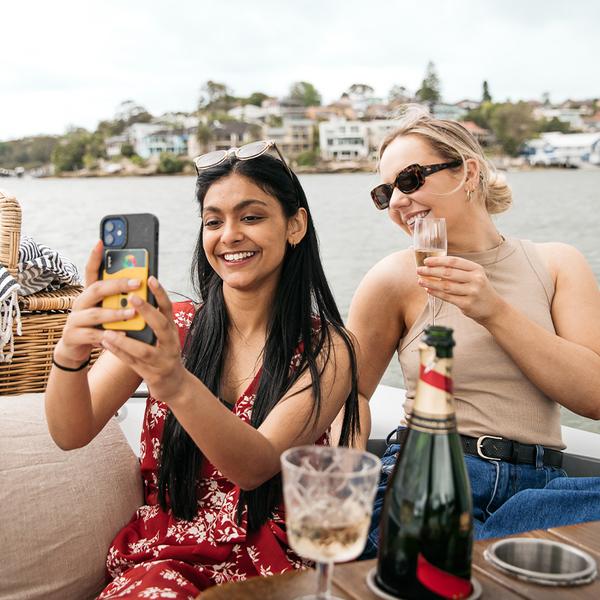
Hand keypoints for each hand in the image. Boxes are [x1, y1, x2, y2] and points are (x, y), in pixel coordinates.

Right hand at [55, 240, 140, 366]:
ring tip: (132, 313)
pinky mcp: (74, 336)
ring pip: (95, 313)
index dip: (95, 257)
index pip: (91, 271)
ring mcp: (75, 319)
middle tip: (138, 283)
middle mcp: (80, 302)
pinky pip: (93, 335)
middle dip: (118, 285)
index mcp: (90, 293)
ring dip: (116, 313)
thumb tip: (144, 282)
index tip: (101, 242)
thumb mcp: (108, 309)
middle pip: (97, 289)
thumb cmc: (99, 325)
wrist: (76, 349)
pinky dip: (109, 335)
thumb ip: (120, 298)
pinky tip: (123, 334)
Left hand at [99, 276, 187, 402]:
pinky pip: (133, 363)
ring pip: (145, 350)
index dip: (161, 294)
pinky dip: (119, 353)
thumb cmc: (164, 355)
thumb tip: (133, 299)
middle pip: (162, 326)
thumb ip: (152, 321)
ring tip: (108, 331)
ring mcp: (163, 360)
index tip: (150, 278)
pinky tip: (107, 345)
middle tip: (133, 299)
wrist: (175, 385)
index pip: (168, 309)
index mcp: (172, 331)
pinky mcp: (153, 374)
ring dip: (126, 341)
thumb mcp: (164, 337)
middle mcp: (171, 344)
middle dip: (148, 312)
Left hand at [417, 255, 504, 323]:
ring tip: (420, 280)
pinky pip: (447, 297)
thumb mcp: (474, 276)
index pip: (454, 262)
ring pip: (446, 286)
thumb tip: (433, 266)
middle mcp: (476, 279)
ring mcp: (472, 292)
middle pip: (448, 273)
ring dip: (430, 283)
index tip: (426, 261)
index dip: (438, 261)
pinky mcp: (467, 304)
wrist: (493, 308)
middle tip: (419, 270)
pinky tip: (428, 290)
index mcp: (476, 269)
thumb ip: (458, 271)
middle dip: (431, 271)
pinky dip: (435, 293)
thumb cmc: (478, 290)